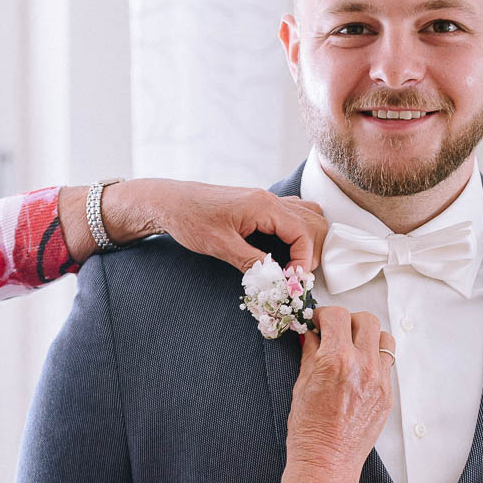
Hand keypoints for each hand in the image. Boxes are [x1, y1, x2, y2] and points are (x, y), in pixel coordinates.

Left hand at [102, 178, 326, 272]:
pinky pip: (292, 215)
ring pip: (307, 216)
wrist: (169, 202)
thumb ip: (251, 262)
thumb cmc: (189, 218)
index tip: (294, 281)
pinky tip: (284, 251)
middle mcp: (269, 200)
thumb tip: (275, 280)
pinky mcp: (258, 207)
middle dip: (311, 252)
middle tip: (295, 276)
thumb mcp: (220, 245)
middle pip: (313, 223)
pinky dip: (297, 233)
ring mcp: (265, 201)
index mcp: (264, 206)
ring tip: (294, 266)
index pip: (304, 232)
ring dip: (308, 241)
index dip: (305, 260)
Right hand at [275, 306, 394, 482]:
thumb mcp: (301, 385)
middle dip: (347, 320)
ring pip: (384, 338)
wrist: (326, 462)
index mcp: (336, 359)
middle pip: (365, 319)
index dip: (323, 314)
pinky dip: (373, 358)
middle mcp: (362, 365)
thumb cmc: (308, 429)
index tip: (317, 322)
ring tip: (352, 347)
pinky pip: (386, 363)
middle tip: (334, 332)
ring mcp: (379, 380)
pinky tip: (358, 369)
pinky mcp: (387, 395)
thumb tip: (309, 334)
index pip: (337, 316)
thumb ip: (309, 353)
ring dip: (367, 335)